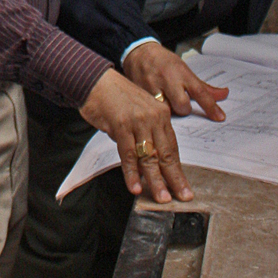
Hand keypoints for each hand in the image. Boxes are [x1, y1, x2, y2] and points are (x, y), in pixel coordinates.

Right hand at [79, 69, 192, 203]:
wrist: (94, 80)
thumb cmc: (115, 97)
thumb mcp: (138, 112)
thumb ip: (145, 134)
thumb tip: (148, 161)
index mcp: (161, 114)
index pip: (172, 148)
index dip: (177, 170)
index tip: (183, 186)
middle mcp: (153, 117)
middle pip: (166, 154)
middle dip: (174, 179)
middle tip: (181, 197)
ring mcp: (138, 121)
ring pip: (149, 157)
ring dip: (155, 180)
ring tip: (161, 197)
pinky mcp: (121, 125)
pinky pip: (128, 154)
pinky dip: (131, 172)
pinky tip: (134, 186)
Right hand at [122, 41, 228, 120]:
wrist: (138, 52)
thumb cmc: (164, 62)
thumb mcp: (184, 69)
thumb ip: (203, 86)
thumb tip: (224, 94)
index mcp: (182, 73)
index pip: (200, 91)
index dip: (211, 106)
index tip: (219, 117)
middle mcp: (168, 79)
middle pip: (182, 105)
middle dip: (183, 108)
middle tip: (180, 103)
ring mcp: (153, 86)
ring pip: (166, 110)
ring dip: (169, 109)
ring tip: (165, 101)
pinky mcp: (141, 93)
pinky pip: (153, 109)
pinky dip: (156, 109)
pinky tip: (154, 103)